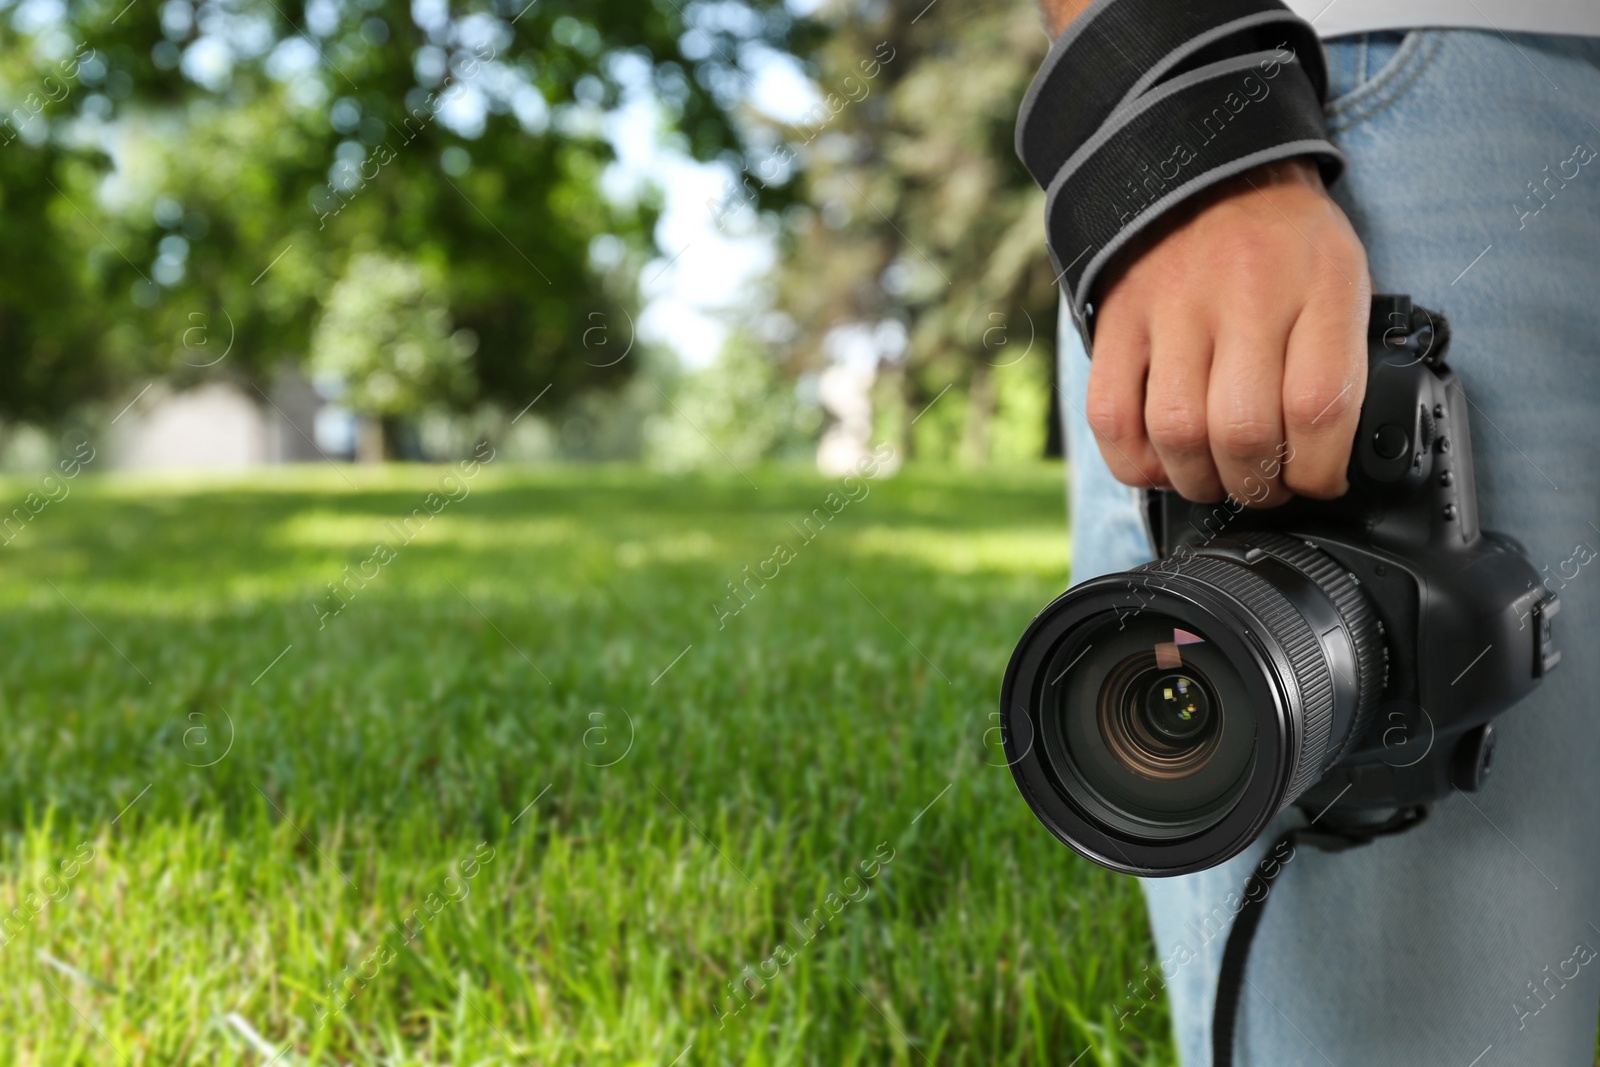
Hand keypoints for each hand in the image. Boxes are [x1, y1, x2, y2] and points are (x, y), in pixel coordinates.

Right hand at [1083, 158, 1371, 506]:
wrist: (1211, 172)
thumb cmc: (1286, 245)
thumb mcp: (1343, 281)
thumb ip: (1343, 360)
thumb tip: (1333, 456)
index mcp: (1318, 284)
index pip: (1319, 407)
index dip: (1318, 469)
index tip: (1318, 480)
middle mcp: (1244, 294)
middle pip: (1244, 432)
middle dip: (1258, 485)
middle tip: (1264, 485)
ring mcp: (1172, 307)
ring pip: (1178, 433)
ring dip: (1199, 480)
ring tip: (1215, 476)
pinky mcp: (1118, 321)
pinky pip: (1111, 416)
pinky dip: (1135, 462)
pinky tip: (1161, 462)